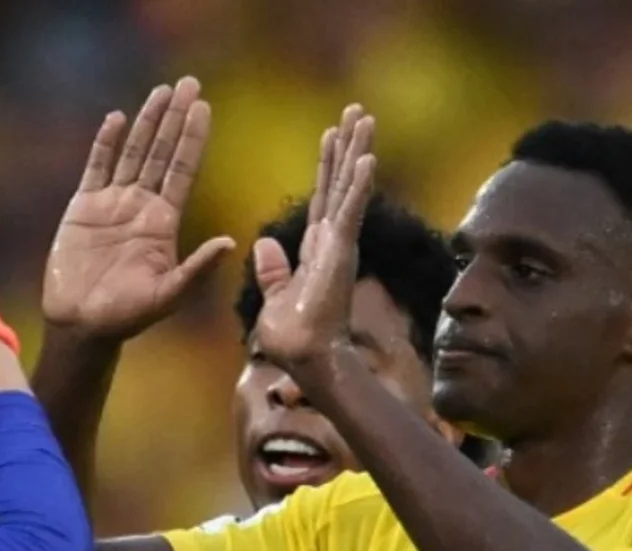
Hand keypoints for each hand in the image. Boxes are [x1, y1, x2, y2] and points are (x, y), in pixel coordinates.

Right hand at [44, 78, 232, 340]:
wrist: (83, 325)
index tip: (204, 108)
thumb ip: (197, 268)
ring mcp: (112, 204)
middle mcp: (141, 206)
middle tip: (189, 83)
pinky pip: (96, 167)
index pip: (182, 169)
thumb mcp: (169, 295)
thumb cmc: (127, 317)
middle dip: (175, 117)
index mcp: (163, 222)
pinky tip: (117, 119)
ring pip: (133, 153)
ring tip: (160, 91)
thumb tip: (230, 243)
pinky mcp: (83, 207)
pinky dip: (106, 143)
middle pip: (162, 152)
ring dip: (147, 122)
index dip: (193, 138)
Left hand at [252, 106, 376, 370]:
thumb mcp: (275, 297)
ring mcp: (340, 244)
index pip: (323, 197)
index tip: (331, 134)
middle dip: (348, 146)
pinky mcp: (341, 252)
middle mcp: (333, 241)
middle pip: (340, 183)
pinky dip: (358, 184)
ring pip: (349, 188)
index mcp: (316, 250)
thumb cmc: (292, 339)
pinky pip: (350, 211)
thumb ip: (273, 271)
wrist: (304, 359)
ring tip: (365, 117)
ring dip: (358, 151)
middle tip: (357, 110)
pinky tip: (368, 156)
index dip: (327, 165)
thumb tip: (263, 245)